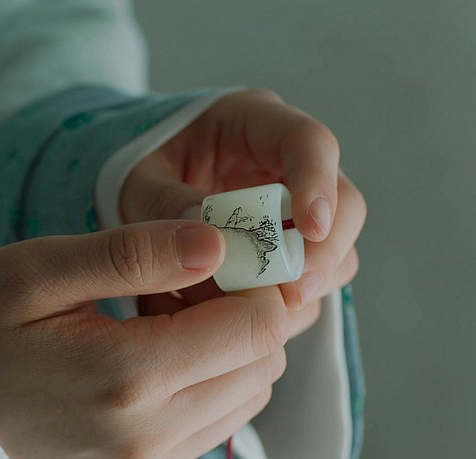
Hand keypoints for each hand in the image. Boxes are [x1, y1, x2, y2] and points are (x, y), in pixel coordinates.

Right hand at [0, 220, 287, 458]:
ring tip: (175, 308)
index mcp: (126, 375)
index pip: (256, 326)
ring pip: (248, 395)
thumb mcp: (38, 271)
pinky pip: (215, 421)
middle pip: (262, 363)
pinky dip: (212, 377)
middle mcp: (148, 434)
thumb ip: (131, 254)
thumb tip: (214, 241)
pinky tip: (164, 346)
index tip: (223, 247)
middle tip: (198, 273)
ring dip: (234, 345)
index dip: (257, 278)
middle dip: (251, 309)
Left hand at [121, 89, 366, 335]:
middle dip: (322, 252)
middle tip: (291, 293)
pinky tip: (247, 314)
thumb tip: (212, 244)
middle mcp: (287, 162)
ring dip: (306, 282)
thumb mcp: (137, 181)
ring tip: (258, 310)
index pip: (308, 141)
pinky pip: (310, 276)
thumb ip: (166, 205)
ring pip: (334, 247)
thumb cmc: (139, 171)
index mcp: (251, 122)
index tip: (313, 228)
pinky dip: (286, 298)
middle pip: (342, 202)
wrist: (138, 185)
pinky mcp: (290, 245)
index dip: (318, 184)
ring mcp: (295, 206)